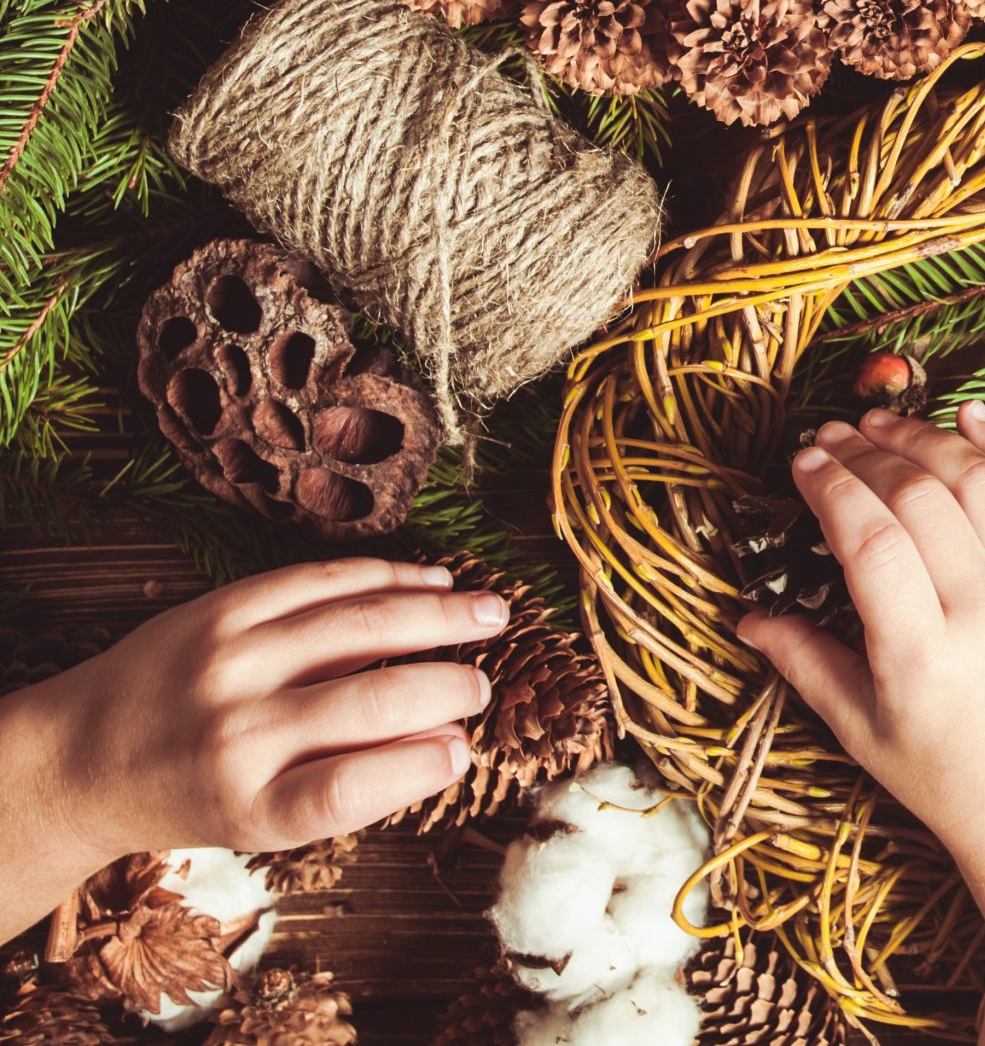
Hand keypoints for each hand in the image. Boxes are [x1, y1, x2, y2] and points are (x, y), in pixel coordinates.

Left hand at [0, 559, 500, 935]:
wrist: (82, 756)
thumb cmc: (193, 794)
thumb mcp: (262, 819)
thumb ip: (350, 784)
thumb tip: (449, 740)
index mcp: (248, 804)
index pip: (351, 788)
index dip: (421, 767)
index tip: (464, 750)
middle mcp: (237, 735)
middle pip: (373, 702)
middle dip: (450, 686)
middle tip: (485, 683)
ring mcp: (229, 662)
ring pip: (360, 624)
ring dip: (441, 616)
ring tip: (492, 614)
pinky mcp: (222, 608)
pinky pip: (323, 579)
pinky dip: (389, 576)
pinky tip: (432, 582)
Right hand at [737, 406, 984, 879]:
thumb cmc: (946, 777)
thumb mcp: (861, 730)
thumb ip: (804, 662)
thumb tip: (744, 615)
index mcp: (923, 656)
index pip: (871, 540)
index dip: (833, 488)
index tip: (803, 462)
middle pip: (921, 496)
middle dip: (868, 454)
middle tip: (831, 436)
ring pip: (979, 479)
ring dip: (926, 439)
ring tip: (882, 424)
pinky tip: (967, 417)